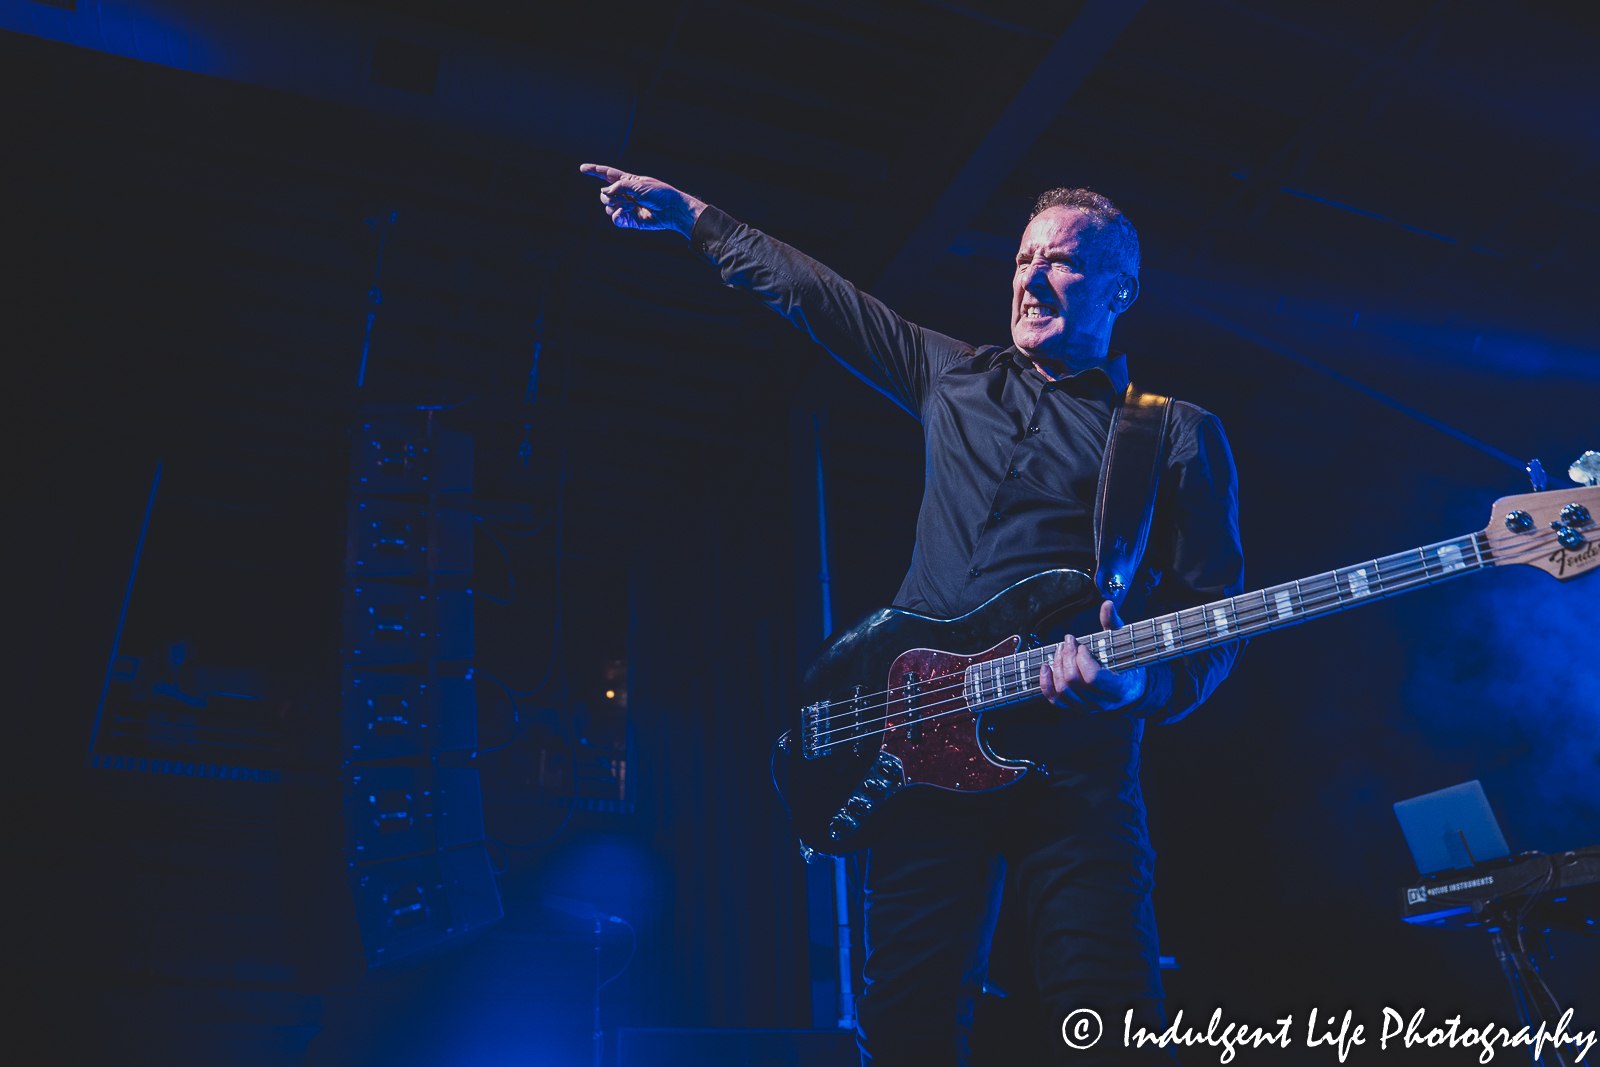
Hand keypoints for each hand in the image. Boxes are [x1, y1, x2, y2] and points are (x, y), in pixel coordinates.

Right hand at [579, 164, 705, 235]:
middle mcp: (625, 194)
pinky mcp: (630, 220)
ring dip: (617, 206)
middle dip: (609, 196)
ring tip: (632, 206)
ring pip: (608, 207)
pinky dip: (617, 217)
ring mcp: (626, 207)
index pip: (607, 174)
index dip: (595, 171)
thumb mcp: (638, 184)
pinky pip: (615, 219)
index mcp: (627, 182)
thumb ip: (619, 186)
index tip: (582, 168)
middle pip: (604, 194)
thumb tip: (605, 193)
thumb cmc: (659, 193)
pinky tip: (624, 213)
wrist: (671, 210)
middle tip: (623, 198)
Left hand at [1039, 600, 1148, 712]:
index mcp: (1119, 688)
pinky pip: (1055, 700)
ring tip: (1059, 650)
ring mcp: (1088, 708)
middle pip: (1073, 681)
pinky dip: (1046, 683)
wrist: (1131, 689)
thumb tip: (1107, 604)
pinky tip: (1045, 666)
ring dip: (1056, 666)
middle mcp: (1102, 702)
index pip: (1093, 677)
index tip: (1082, 646)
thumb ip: (1114, 624)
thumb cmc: (1127, 663)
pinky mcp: (1076, 708)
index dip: (1082, 658)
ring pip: (1063, 690)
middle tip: (1067, 642)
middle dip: (1066, 657)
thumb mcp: (1125, 643)